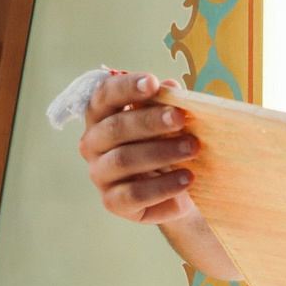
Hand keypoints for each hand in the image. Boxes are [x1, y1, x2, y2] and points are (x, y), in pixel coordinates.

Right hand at [78, 73, 200, 226]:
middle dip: (150, 121)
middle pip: (115, 128)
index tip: (153, 83)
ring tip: (192, 149)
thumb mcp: (169, 123)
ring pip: (123, 160)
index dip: (127, 87)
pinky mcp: (113, 202)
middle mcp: (92, 143)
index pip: (105, 95)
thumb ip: (167, 105)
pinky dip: (163, 187)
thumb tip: (171, 88)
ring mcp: (100, 174)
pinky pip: (135, 194)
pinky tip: (187, 180)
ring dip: (161, 152)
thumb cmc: (167, 145)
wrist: (176, 190)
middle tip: (181, 118)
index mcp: (101, 115)